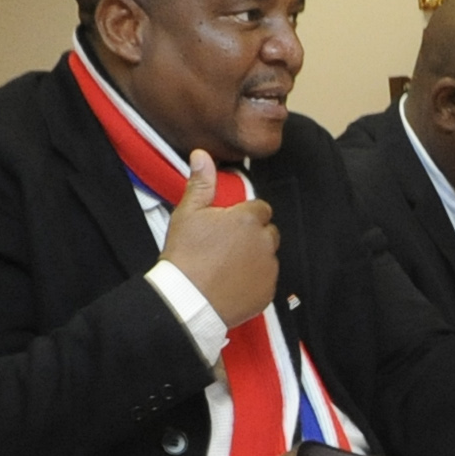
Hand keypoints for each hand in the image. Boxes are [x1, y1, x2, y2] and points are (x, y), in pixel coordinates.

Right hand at [160, 149, 278, 328]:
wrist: (186, 300)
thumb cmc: (185, 256)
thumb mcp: (187, 214)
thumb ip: (201, 183)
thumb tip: (202, 155)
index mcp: (249, 218)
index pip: (260, 208)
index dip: (243, 216)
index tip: (227, 226)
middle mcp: (265, 241)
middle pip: (267, 231)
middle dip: (252, 235)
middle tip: (226, 246)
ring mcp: (269, 268)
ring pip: (268, 255)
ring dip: (254, 257)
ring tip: (227, 266)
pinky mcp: (269, 291)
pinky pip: (266, 280)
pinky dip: (255, 280)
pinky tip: (233, 283)